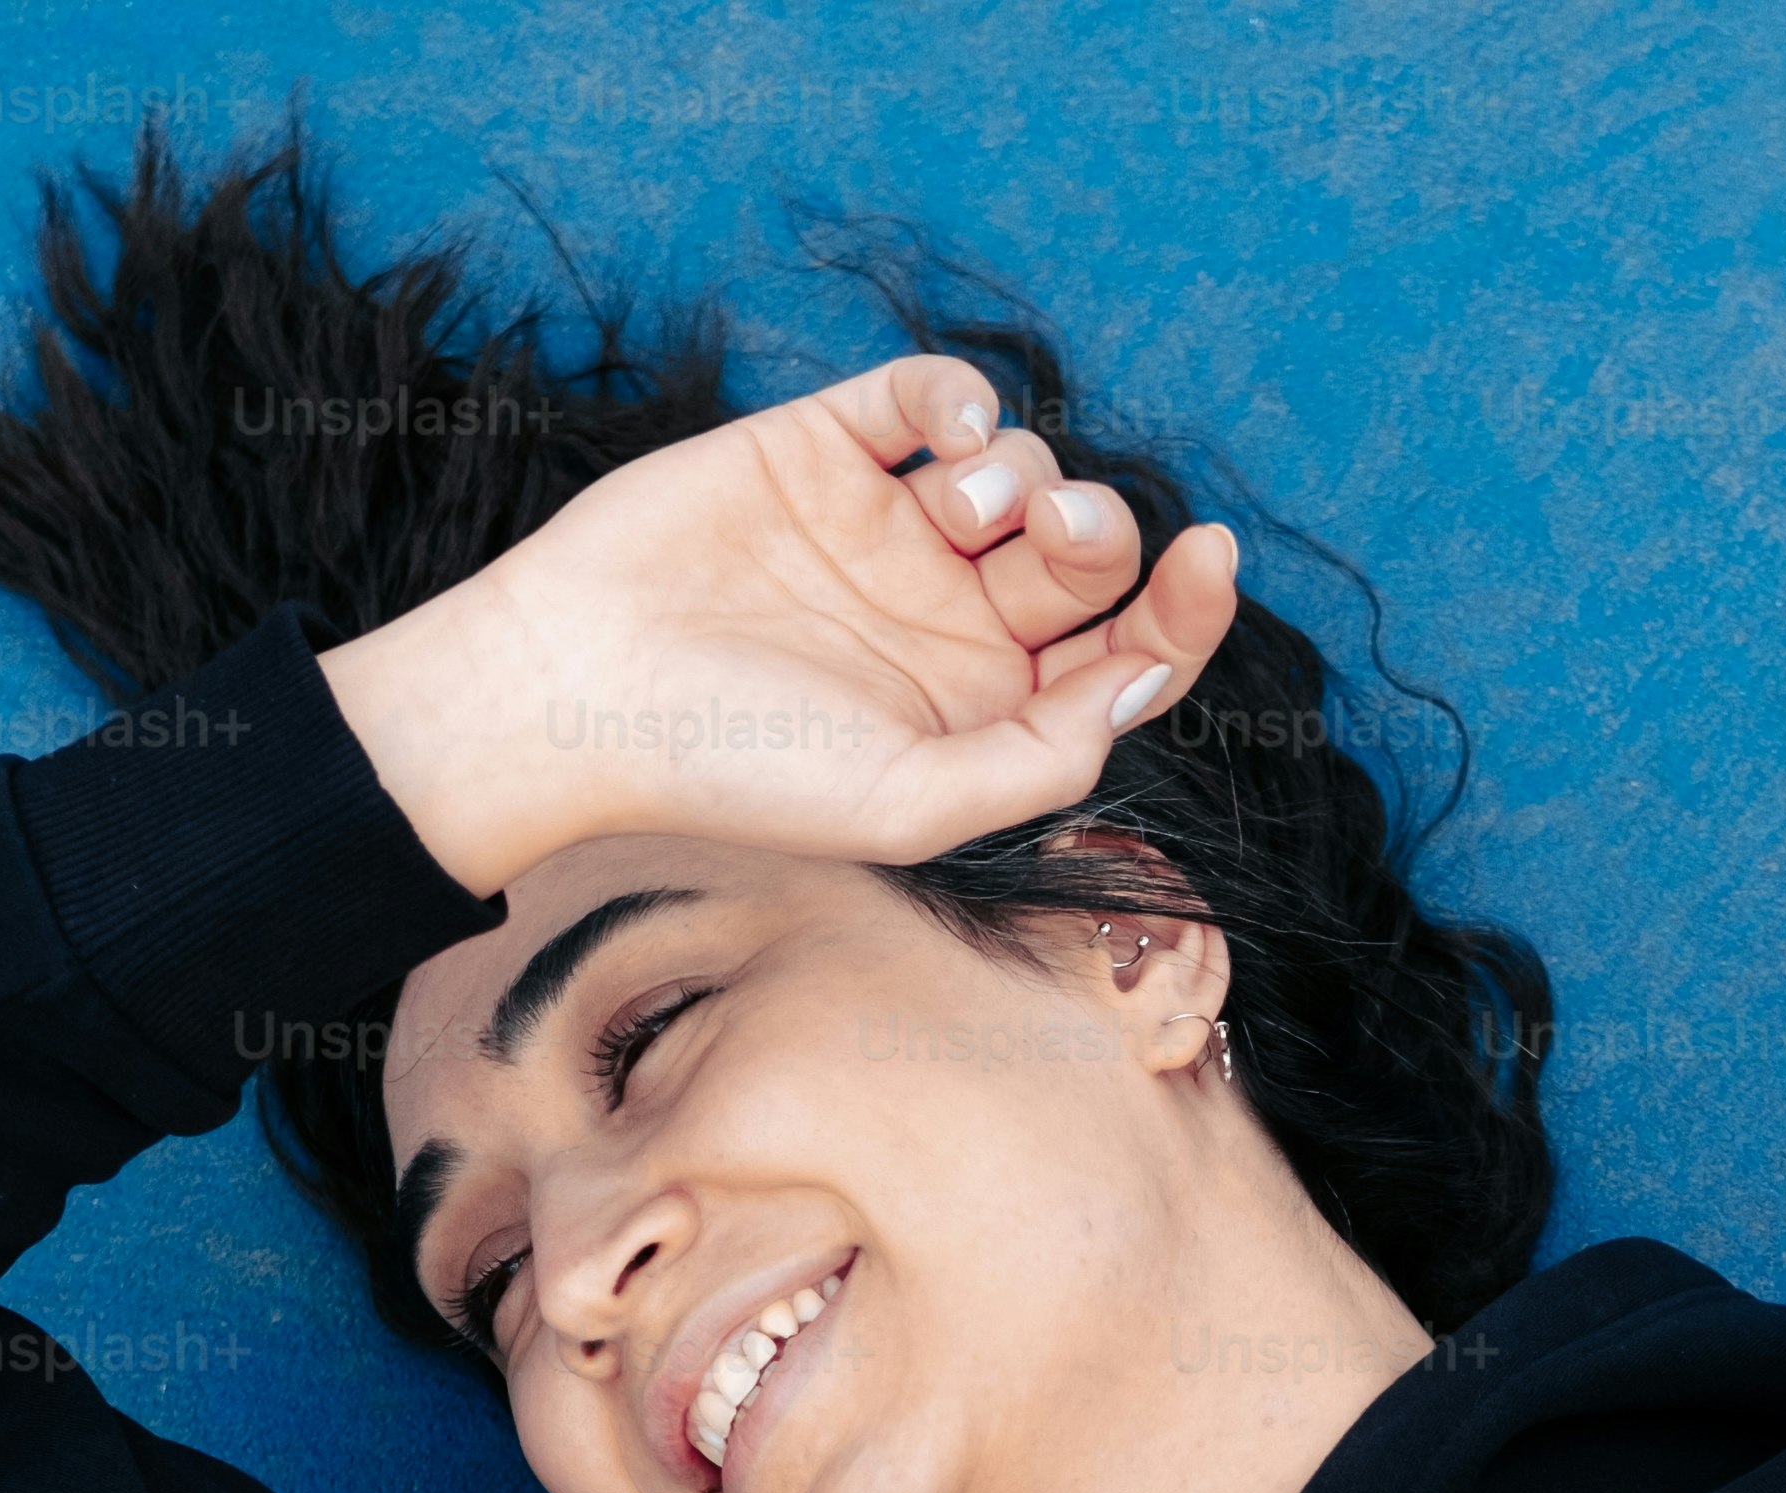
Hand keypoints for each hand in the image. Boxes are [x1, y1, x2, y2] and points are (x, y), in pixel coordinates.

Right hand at [317, 350, 1246, 891]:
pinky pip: (934, 393)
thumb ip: (1041, 760)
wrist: (576, 691)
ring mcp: (891, 528)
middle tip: (1054, 532)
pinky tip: (950, 429)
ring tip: (959, 507)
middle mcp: (952, 618)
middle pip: (1085, 553)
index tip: (1209, 560)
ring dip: (1025, 473)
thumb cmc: (735, 771)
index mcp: (987, 708)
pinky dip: (965, 396)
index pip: (1124, 652)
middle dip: (1099, 530)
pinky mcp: (826, 446)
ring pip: (1022, 467)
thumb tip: (1138, 682)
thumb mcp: (908, 805)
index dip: (1184, 609)